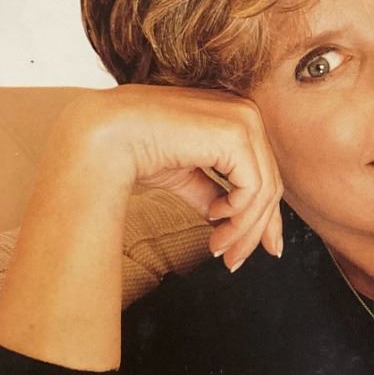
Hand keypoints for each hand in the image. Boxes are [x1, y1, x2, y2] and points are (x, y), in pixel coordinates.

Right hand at [0, 85, 282, 368]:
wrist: (105, 137)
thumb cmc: (134, 150)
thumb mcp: (183, 174)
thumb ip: (209, 191)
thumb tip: (227, 219)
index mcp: (233, 115)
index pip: (263, 169)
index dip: (264, 214)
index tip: (261, 247)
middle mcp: (245, 111)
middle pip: (269, 182)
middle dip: (255, 229)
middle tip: (234, 263)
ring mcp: (243, 119)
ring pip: (264, 189)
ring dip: (244, 230)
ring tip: (219, 251)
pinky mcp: (235, 134)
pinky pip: (253, 188)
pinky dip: (239, 216)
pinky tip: (215, 223)